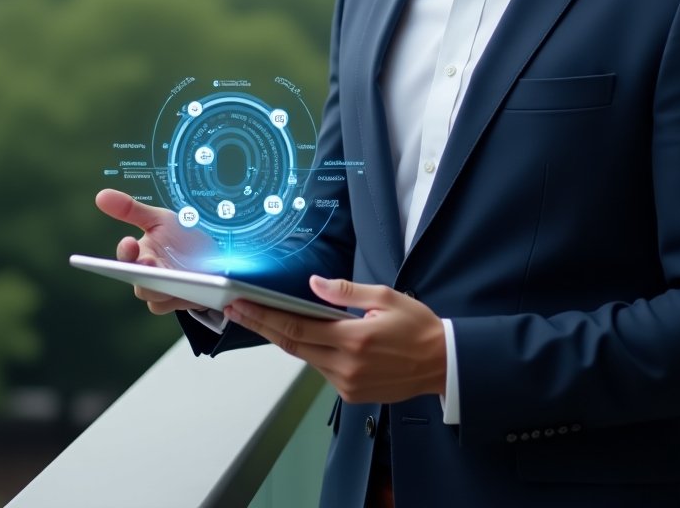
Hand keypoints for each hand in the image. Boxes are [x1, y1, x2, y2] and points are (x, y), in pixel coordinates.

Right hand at [94, 188, 214, 314]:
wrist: (210, 254)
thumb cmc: (179, 236)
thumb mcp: (159, 219)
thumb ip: (131, 210)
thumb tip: (100, 195)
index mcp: (139, 255)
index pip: (126, 257)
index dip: (126, 252)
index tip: (130, 242)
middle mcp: (148, 277)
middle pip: (139, 283)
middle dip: (144, 274)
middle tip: (150, 262)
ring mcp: (164, 292)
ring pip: (154, 299)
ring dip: (162, 289)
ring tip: (175, 276)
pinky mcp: (181, 301)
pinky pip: (175, 305)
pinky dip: (182, 297)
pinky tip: (194, 286)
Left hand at [224, 276, 446, 403]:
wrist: (443, 364)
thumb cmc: (417, 326)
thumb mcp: (385, 298)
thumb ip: (346, 292)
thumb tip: (314, 284)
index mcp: (353, 339)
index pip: (297, 327)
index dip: (264, 316)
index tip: (241, 305)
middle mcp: (345, 366)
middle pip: (292, 345)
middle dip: (262, 325)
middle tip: (237, 310)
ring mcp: (347, 384)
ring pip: (306, 358)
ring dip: (287, 338)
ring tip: (267, 317)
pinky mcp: (351, 394)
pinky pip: (322, 369)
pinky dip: (312, 352)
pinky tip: (310, 337)